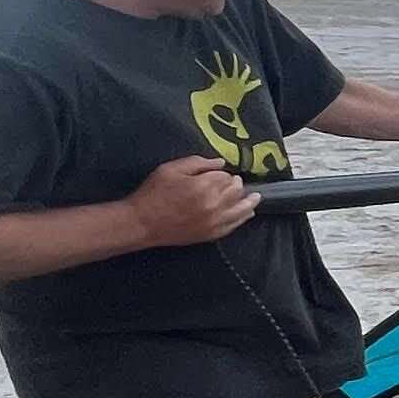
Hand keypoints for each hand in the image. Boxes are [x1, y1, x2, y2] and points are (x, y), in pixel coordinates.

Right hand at [127, 153, 254, 245]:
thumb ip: (198, 163)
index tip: (219, 173)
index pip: (225, 176)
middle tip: (235, 181)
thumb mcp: (171, 169)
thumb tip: (221, 163)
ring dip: (249, 201)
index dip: (224, 173)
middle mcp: (213, 204)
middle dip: (236, 184)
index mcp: (204, 185)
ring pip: (241, 209)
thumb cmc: (153, 193)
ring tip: (256, 197)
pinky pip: (234, 225)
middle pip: (236, 191)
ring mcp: (214, 221)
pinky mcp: (212, 234)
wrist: (142, 223)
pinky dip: (243, 217)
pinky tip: (248, 213)